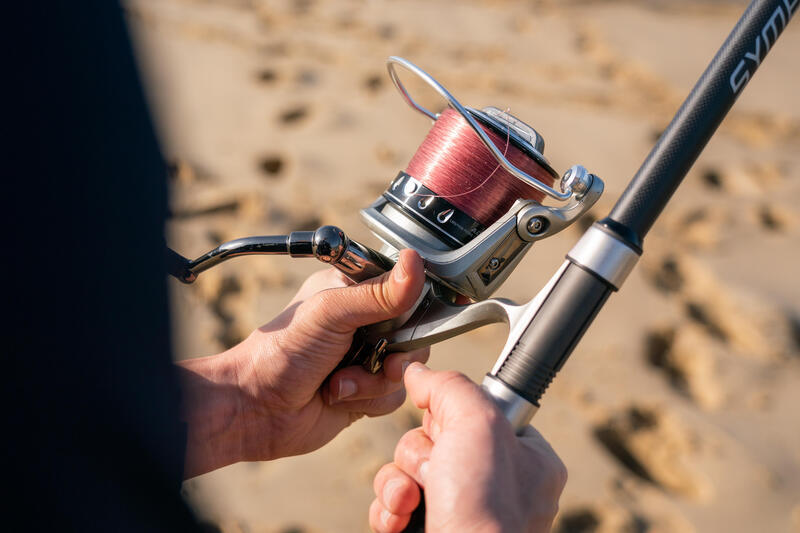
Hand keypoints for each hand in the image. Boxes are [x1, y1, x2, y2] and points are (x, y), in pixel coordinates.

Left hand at [178, 249, 428, 477]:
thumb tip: (414, 261)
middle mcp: (362, 321)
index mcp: (351, 289)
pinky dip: (370, 400)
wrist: (257, 411)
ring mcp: (366, 356)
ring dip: (375, 380)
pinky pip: (395, 395)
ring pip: (406, 366)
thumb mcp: (331, 313)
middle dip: (397, 352)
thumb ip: (377, 293)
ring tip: (340, 382)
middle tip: (378, 358)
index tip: (402, 320)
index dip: (410, 306)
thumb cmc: (280, 353)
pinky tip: (339, 397)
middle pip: (414, 331)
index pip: (404, 287)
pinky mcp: (366, 390)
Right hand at [369, 364, 566, 532]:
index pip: (473, 412)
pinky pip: (394, 504)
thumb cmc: (486, 513)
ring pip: (407, 470)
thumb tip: (418, 373)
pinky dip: (388, 511)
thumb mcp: (478, 422)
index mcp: (524, 457)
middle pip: (432, 438)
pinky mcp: (430, 531)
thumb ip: (449, 386)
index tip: (449, 432)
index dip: (450, 419)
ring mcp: (461, 511)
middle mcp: (495, 484)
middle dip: (417, 456)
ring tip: (411, 505)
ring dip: (397, 484)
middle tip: (433, 473)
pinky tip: (400, 521)